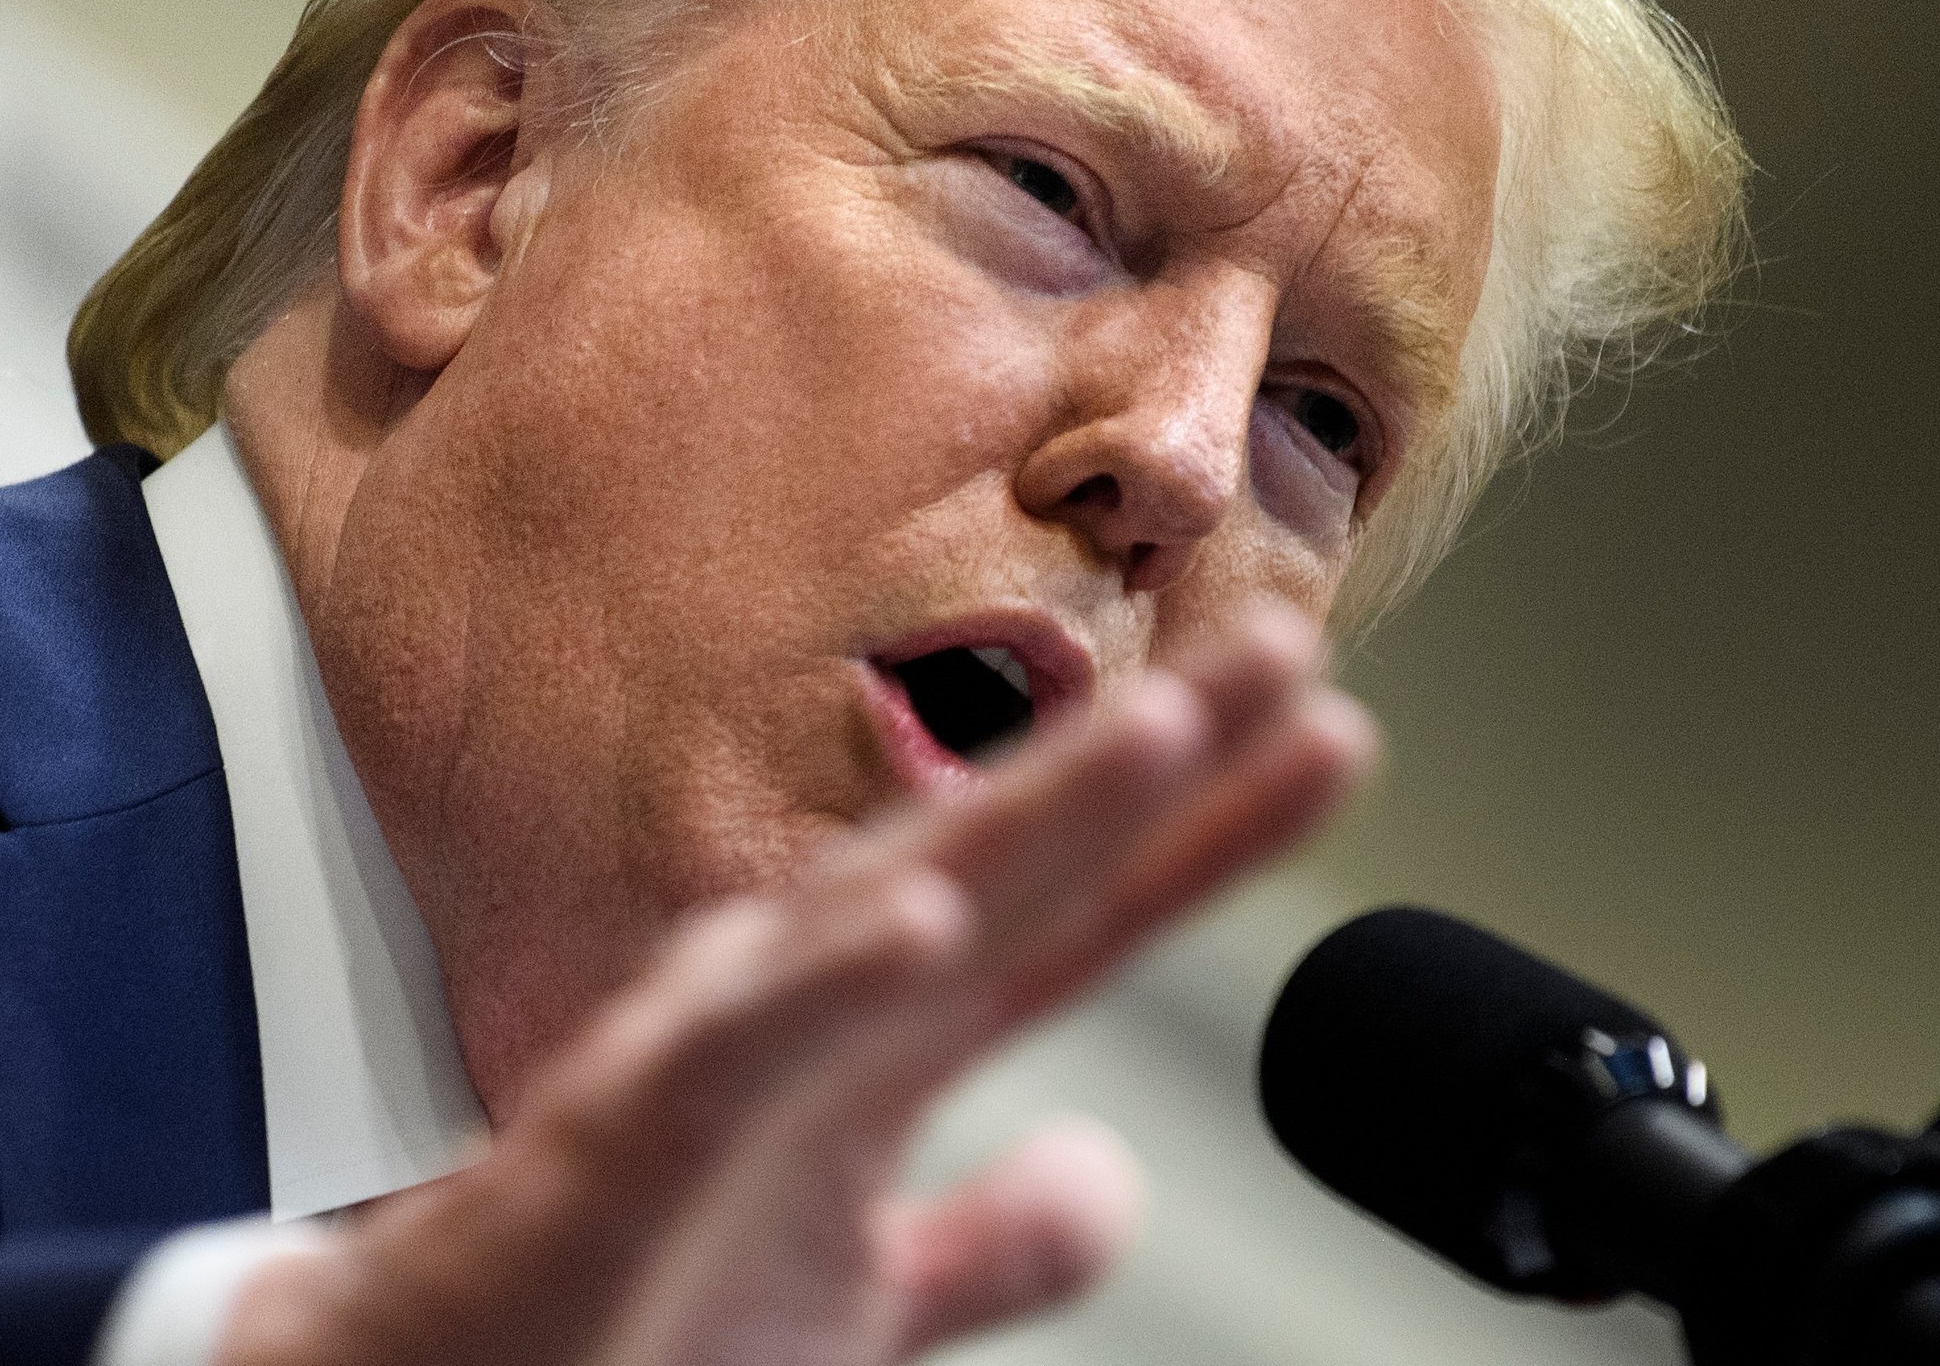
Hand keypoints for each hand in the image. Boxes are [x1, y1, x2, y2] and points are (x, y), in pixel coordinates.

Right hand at [216, 605, 1375, 1365]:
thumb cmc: (626, 1336)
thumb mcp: (855, 1302)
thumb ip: (983, 1239)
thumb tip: (1111, 1172)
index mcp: (872, 1048)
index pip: (1070, 922)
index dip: (1202, 836)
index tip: (1326, 743)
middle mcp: (805, 1017)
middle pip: (1004, 861)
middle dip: (1148, 756)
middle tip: (1286, 643)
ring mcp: (713, 1059)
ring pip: (883, 906)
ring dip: (1024, 815)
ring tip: (1158, 728)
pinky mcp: (613, 1134)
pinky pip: (733, 1047)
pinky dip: (827, 980)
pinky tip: (924, 919)